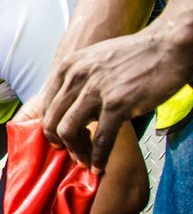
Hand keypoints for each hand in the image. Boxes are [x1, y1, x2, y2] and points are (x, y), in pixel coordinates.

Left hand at [42, 27, 192, 171]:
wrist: (168, 46)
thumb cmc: (135, 55)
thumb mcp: (93, 60)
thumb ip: (77, 79)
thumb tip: (67, 105)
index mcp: (67, 66)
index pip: (45, 105)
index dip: (50, 126)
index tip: (58, 138)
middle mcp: (76, 77)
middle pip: (53, 120)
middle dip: (59, 142)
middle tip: (70, 153)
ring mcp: (95, 91)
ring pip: (69, 132)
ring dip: (76, 152)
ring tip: (84, 161)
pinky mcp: (116, 104)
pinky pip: (100, 139)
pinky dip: (98, 157)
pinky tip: (99, 167)